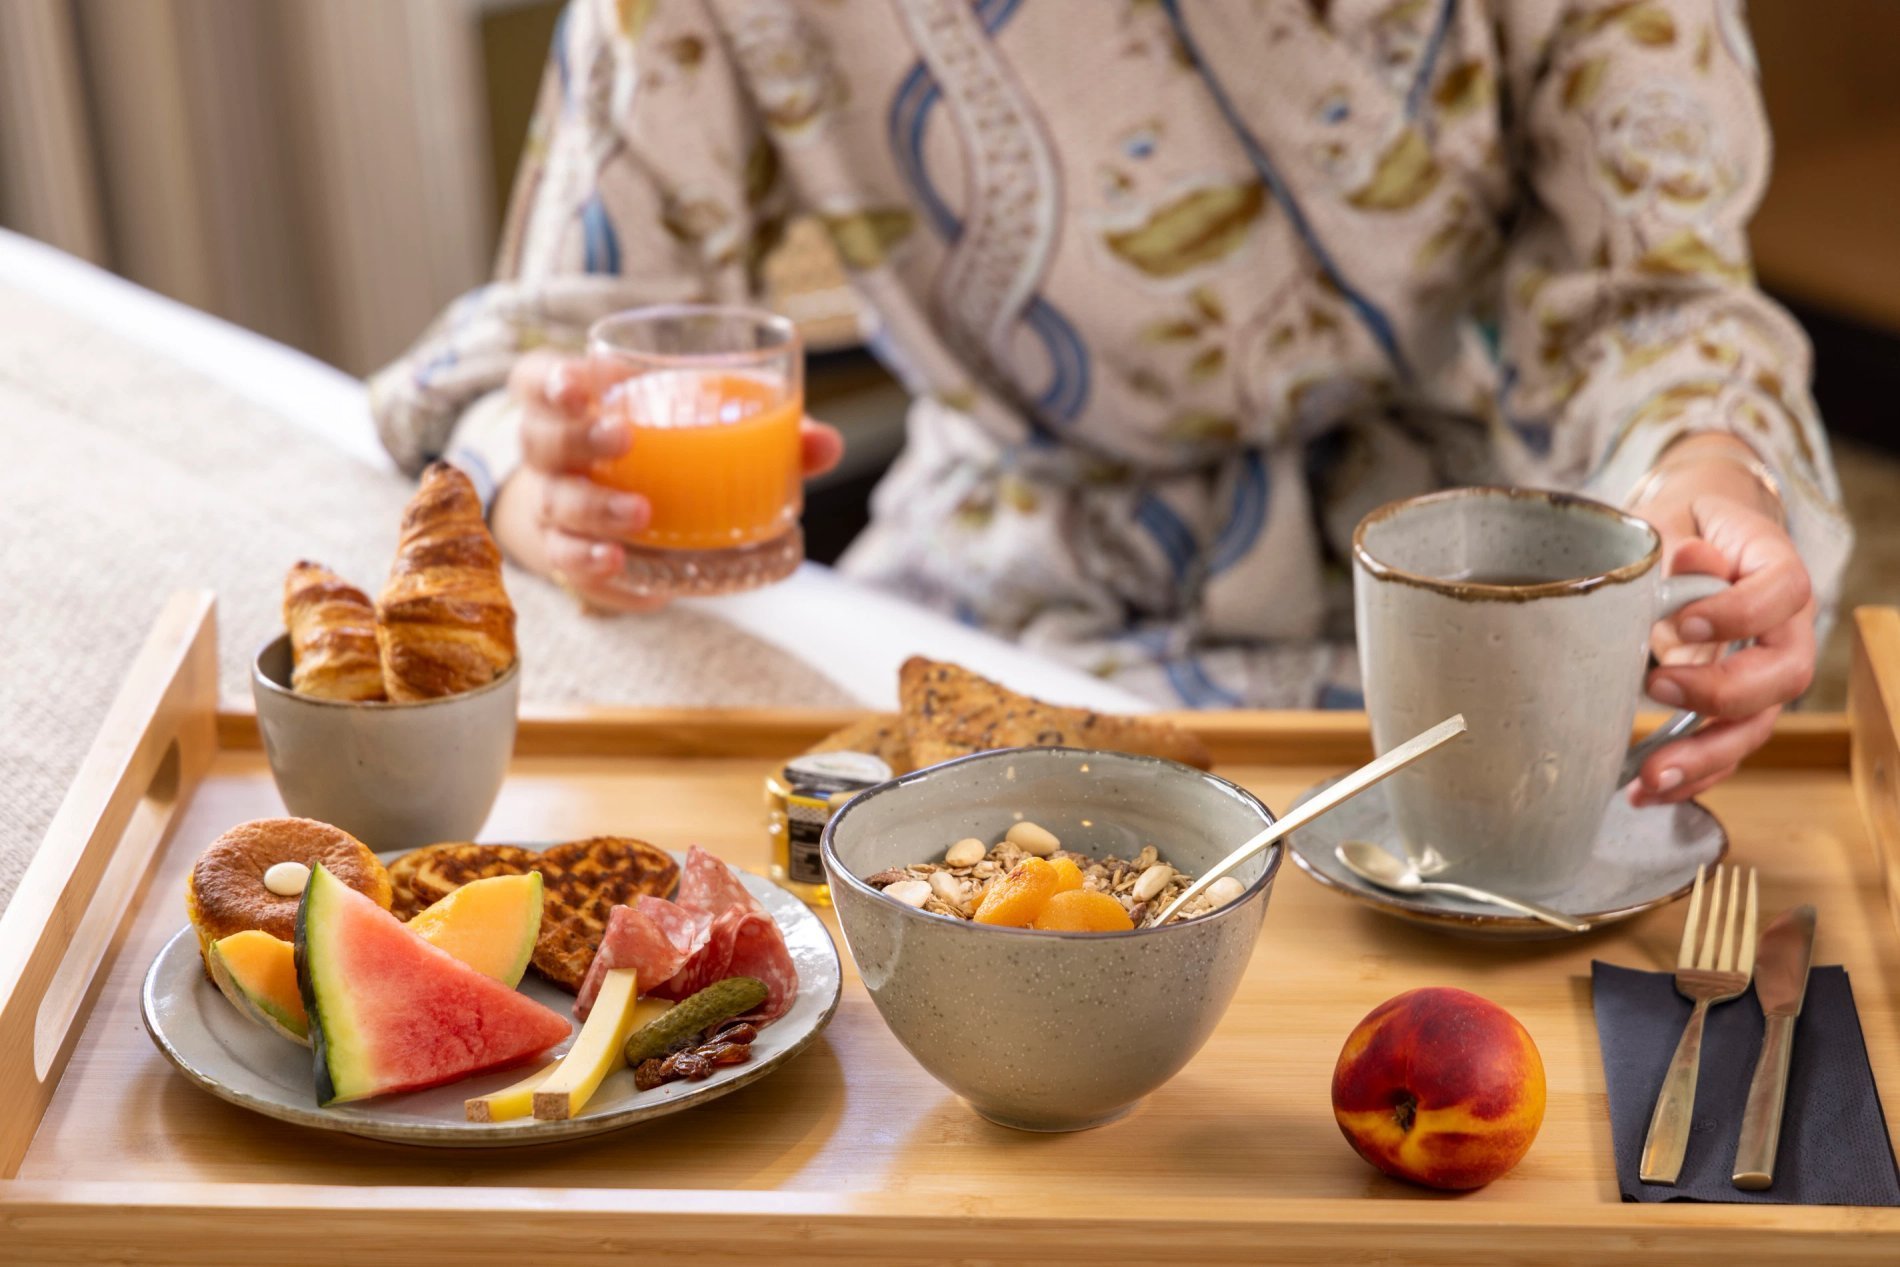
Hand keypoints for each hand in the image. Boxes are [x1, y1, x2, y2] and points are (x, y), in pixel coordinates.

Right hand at [490, 349, 843, 612]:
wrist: (601, 518)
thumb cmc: (658, 458)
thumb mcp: (697, 433)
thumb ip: (762, 433)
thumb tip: (826, 444)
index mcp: (575, 404)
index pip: (540, 378)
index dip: (556, 378)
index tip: (592, 382)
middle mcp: (552, 452)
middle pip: (542, 437)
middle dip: (579, 436)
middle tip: (623, 438)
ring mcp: (552, 505)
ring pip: (555, 502)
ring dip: (595, 508)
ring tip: (640, 514)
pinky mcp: (566, 554)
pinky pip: (568, 560)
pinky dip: (594, 563)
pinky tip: (625, 566)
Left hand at [1630, 438, 1814, 805]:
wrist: (1691, 546)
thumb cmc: (1682, 533)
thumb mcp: (1678, 524)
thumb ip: (1683, 544)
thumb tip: (1691, 558)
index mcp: (1776, 573)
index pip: (1782, 592)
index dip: (1739, 613)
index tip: (1684, 621)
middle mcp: (1784, 631)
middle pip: (1785, 674)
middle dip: (1722, 692)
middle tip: (1658, 687)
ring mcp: (1763, 676)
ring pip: (1757, 725)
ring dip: (1705, 756)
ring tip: (1650, 775)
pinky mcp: (1735, 709)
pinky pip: (1726, 750)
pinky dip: (1689, 776)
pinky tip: (1643, 791)